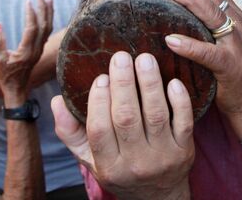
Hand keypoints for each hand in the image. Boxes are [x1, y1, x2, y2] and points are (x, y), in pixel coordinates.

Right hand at [0, 0, 53, 96]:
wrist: (17, 88)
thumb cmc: (5, 74)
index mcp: (26, 52)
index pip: (32, 29)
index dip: (31, 14)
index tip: (28, 2)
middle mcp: (36, 50)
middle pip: (44, 26)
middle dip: (43, 9)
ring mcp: (40, 49)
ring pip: (48, 28)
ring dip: (49, 12)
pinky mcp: (40, 49)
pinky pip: (47, 31)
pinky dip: (48, 19)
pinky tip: (47, 11)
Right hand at [51, 52, 193, 199]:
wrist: (158, 197)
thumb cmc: (120, 169)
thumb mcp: (91, 159)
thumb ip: (71, 132)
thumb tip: (57, 101)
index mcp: (108, 165)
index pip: (99, 130)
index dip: (99, 102)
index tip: (100, 77)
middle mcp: (135, 163)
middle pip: (127, 119)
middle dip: (124, 85)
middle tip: (121, 57)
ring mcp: (162, 157)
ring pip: (155, 116)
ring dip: (150, 84)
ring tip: (145, 59)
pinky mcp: (184, 151)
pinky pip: (184, 123)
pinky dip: (180, 102)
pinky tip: (173, 82)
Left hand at [162, 0, 241, 135]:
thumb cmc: (236, 75)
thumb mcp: (227, 44)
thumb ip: (210, 28)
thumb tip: (179, 15)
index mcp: (237, 19)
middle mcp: (239, 26)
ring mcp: (237, 45)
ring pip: (212, 16)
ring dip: (190, 1)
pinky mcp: (231, 66)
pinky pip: (208, 52)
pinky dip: (189, 45)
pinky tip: (171, 40)